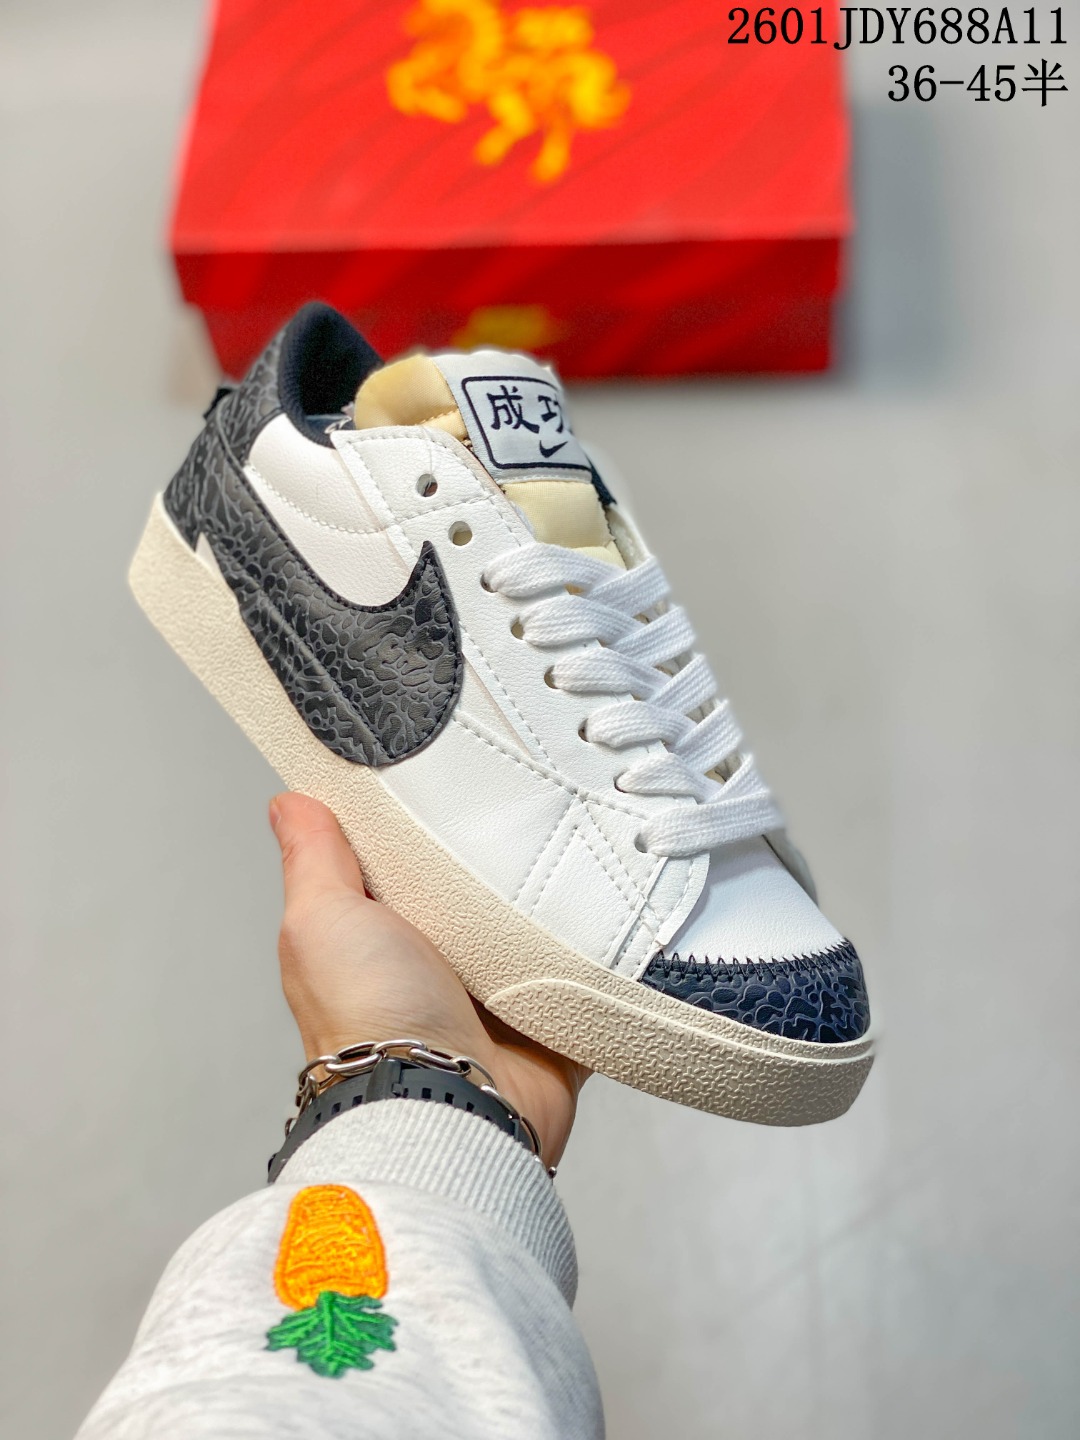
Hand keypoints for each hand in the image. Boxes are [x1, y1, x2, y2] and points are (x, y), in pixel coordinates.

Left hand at [269, 792, 586, 1165]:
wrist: (444, 1104)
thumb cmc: (369, 1022)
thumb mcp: (322, 918)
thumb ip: (313, 858)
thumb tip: (288, 802)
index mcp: (381, 937)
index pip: (404, 861)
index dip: (420, 821)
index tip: (446, 770)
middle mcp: (437, 966)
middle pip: (477, 888)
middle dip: (500, 855)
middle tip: (526, 804)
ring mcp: (495, 996)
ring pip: (537, 926)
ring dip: (554, 901)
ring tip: (574, 850)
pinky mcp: (550, 1022)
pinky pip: (588, 974)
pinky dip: (600, 951)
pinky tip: (609, 912)